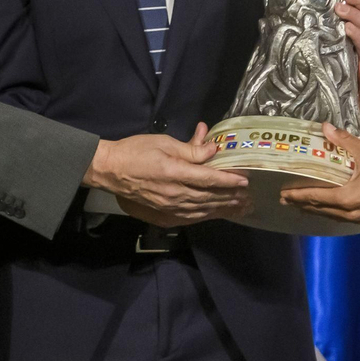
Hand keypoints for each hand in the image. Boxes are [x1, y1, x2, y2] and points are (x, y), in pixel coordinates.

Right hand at [84, 122, 249, 221]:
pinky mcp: (163, 214)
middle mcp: (174, 193)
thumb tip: (212, 150)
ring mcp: (168, 207)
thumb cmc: (136, 150)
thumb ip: (190, 149)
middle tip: (248, 196)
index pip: (208, 178)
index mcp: (174, 172)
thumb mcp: (164, 142)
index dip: (228, 180)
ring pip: (202, 210)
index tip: (245, 180)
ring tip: (239, 207)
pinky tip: (215, 214)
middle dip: (230, 197)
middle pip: (208, 197)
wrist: (111, 170)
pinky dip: (206, 216)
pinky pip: (189, 218)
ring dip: (222, 208)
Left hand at [279, 123, 359, 224]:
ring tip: (301, 204)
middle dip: (301, 204)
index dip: (298, 195)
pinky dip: (329, 212)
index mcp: (347, 198)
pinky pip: (342, 218)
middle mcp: (350, 212)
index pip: (315, 198)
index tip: (283, 193)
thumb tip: (325, 127)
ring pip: (331, 216)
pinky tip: (327, 208)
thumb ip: (344, 140)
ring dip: (314, 210)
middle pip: (319, 210)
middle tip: (284, 199)